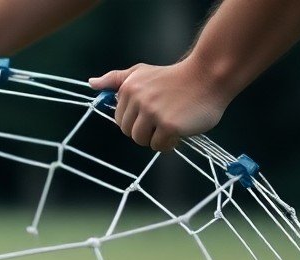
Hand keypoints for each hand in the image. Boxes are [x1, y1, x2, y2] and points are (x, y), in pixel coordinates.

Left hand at [89, 60, 230, 151]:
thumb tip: (91, 83)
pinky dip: (169, 143)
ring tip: (171, 123)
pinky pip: (159, 146)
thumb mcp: (142, 72)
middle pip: (129, 132)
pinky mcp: (168, 126)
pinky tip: (180, 128)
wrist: (209, 75)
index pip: (120, 120)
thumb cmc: (174, 77)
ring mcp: (153, 113)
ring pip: (142, 140)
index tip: (152, 110)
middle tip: (163, 117)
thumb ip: (116, 79)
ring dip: (156, 138)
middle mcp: (138, 99)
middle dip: (145, 130)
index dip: (136, 120)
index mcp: (129, 88)